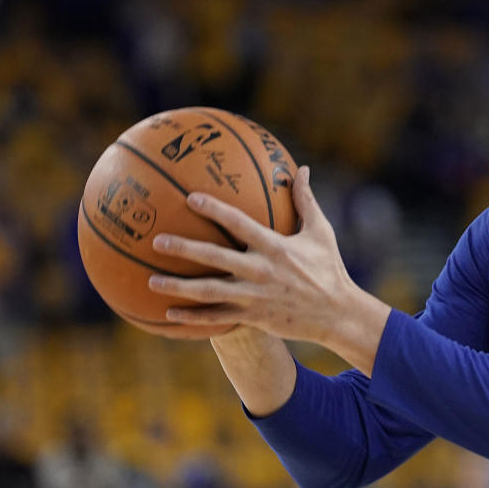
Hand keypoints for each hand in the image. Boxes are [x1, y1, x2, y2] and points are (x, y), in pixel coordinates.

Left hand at [148, 166, 390, 371]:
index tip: (191, 197)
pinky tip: (169, 314)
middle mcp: (262, 270)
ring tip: (151, 280)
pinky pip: (218, 318)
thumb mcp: (321, 231)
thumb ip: (306, 200)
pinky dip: (193, 317)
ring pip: (209, 292)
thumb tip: (300, 169)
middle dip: (185, 249)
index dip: (215, 209)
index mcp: (276, 246)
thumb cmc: (329, 268)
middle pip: (215, 258)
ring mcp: (255, 296)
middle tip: (157, 240)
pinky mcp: (254, 316)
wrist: (337, 313)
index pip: (240, 224)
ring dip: (179, 287)